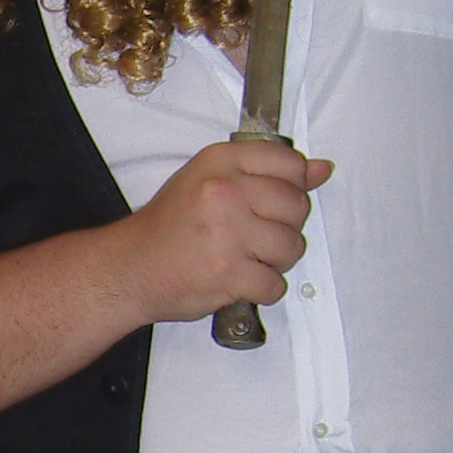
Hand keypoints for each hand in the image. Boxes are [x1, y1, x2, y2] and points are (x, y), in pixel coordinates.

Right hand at [118, 140, 335, 325]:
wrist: (130, 268)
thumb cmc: (170, 226)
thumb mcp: (210, 180)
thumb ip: (266, 172)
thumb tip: (322, 169)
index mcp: (220, 162)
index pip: (289, 163)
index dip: (293, 186)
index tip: (273, 202)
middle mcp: (224, 191)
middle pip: (296, 206)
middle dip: (284, 227)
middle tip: (254, 236)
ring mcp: (228, 233)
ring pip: (292, 247)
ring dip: (276, 261)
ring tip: (246, 259)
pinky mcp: (229, 273)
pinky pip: (275, 284)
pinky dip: (262, 290)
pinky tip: (239, 280)